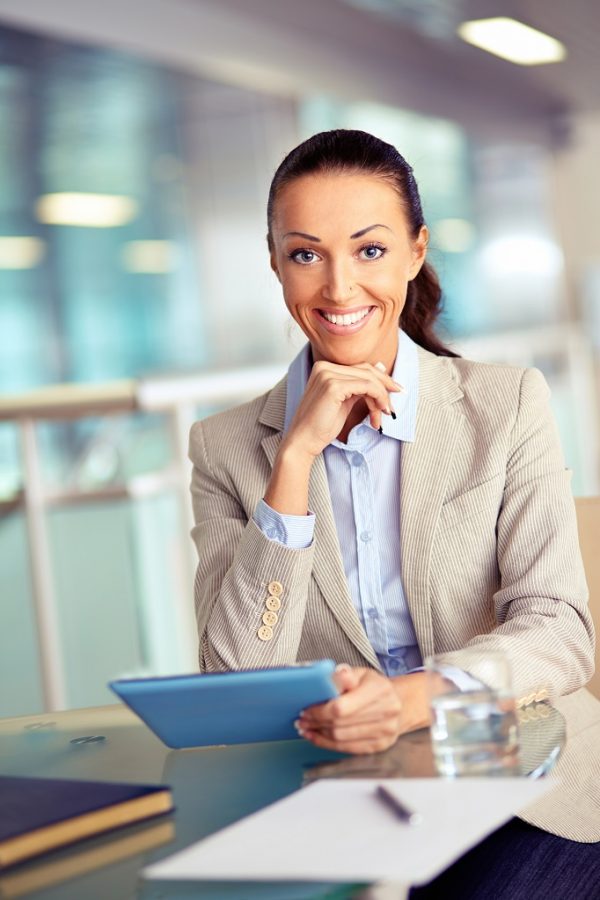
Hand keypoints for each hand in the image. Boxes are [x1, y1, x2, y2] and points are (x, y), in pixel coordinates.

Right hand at [283, 361, 403, 459]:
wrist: (303, 441)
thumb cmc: (321, 426)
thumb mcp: (344, 401)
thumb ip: (359, 386)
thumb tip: (380, 368)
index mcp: (324, 368)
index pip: (361, 368)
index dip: (381, 380)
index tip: (395, 392)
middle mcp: (324, 367)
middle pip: (367, 370)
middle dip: (385, 388)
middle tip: (393, 405)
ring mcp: (328, 375)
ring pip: (369, 379)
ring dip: (382, 398)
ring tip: (383, 415)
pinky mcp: (333, 386)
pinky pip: (367, 387)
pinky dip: (378, 399)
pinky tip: (378, 413)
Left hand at [296, 668, 430, 754]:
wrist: (399, 702)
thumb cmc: (373, 686)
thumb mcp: (360, 674)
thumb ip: (343, 676)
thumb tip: (332, 677)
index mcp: (380, 689)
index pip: (341, 707)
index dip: (319, 711)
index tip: (306, 709)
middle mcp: (387, 712)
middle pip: (340, 724)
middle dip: (316, 723)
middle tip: (301, 720)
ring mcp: (385, 732)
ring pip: (341, 738)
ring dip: (319, 734)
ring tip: (306, 728)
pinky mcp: (380, 746)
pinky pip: (348, 749)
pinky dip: (328, 744)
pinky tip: (317, 737)